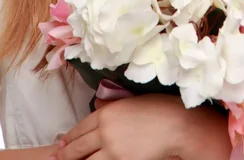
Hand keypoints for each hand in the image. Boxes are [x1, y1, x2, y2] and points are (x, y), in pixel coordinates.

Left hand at [52, 94, 186, 159]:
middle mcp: (105, 131)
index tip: (61, 144)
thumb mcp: (131, 101)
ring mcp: (112, 150)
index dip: (69, 137)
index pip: (80, 127)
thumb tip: (98, 108)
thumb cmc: (159, 109)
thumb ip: (112, 107)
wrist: (176, 124)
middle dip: (65, 155)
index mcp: (107, 113)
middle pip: (78, 147)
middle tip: (56, 158)